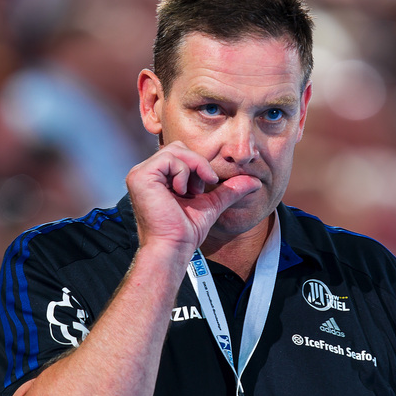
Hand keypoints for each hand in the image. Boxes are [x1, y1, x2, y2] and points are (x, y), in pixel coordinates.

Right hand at [126, 141, 261, 255]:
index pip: (181, 153)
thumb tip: (255, 182)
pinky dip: (183, 173)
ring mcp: (140, 174)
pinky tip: (181, 192)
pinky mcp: (140, 176)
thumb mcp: (211, 204)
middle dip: (198, 164)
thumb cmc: (185, 232)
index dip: (199, 165)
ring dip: (193, 169)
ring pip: (176, 150)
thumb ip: (228, 190)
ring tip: (192, 192)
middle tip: (201, 188)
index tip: (206, 186)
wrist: (173, 247)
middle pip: (179, 147)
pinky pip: (169, 159)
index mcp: (158, 177)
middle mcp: (146, 173)